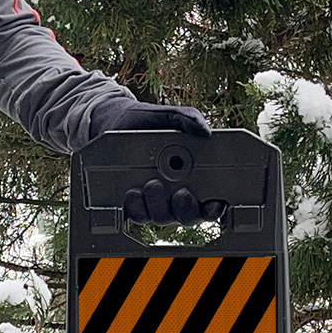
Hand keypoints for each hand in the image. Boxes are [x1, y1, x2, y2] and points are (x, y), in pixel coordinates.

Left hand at [87, 99, 226, 224]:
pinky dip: (137, 206)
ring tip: (152, 184)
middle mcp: (175, 193)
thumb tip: (206, 131)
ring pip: (162, 217)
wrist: (116, 121)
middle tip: (182, 194)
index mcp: (193, 176)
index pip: (209, 201)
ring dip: (159, 206)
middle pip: (187, 215)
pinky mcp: (134, 202)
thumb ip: (190, 119)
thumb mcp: (171, 116)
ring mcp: (155, 200)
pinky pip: (138, 214)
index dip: (214, 207)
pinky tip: (134, 192)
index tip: (213, 204)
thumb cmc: (148, 121)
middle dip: (187, 209)